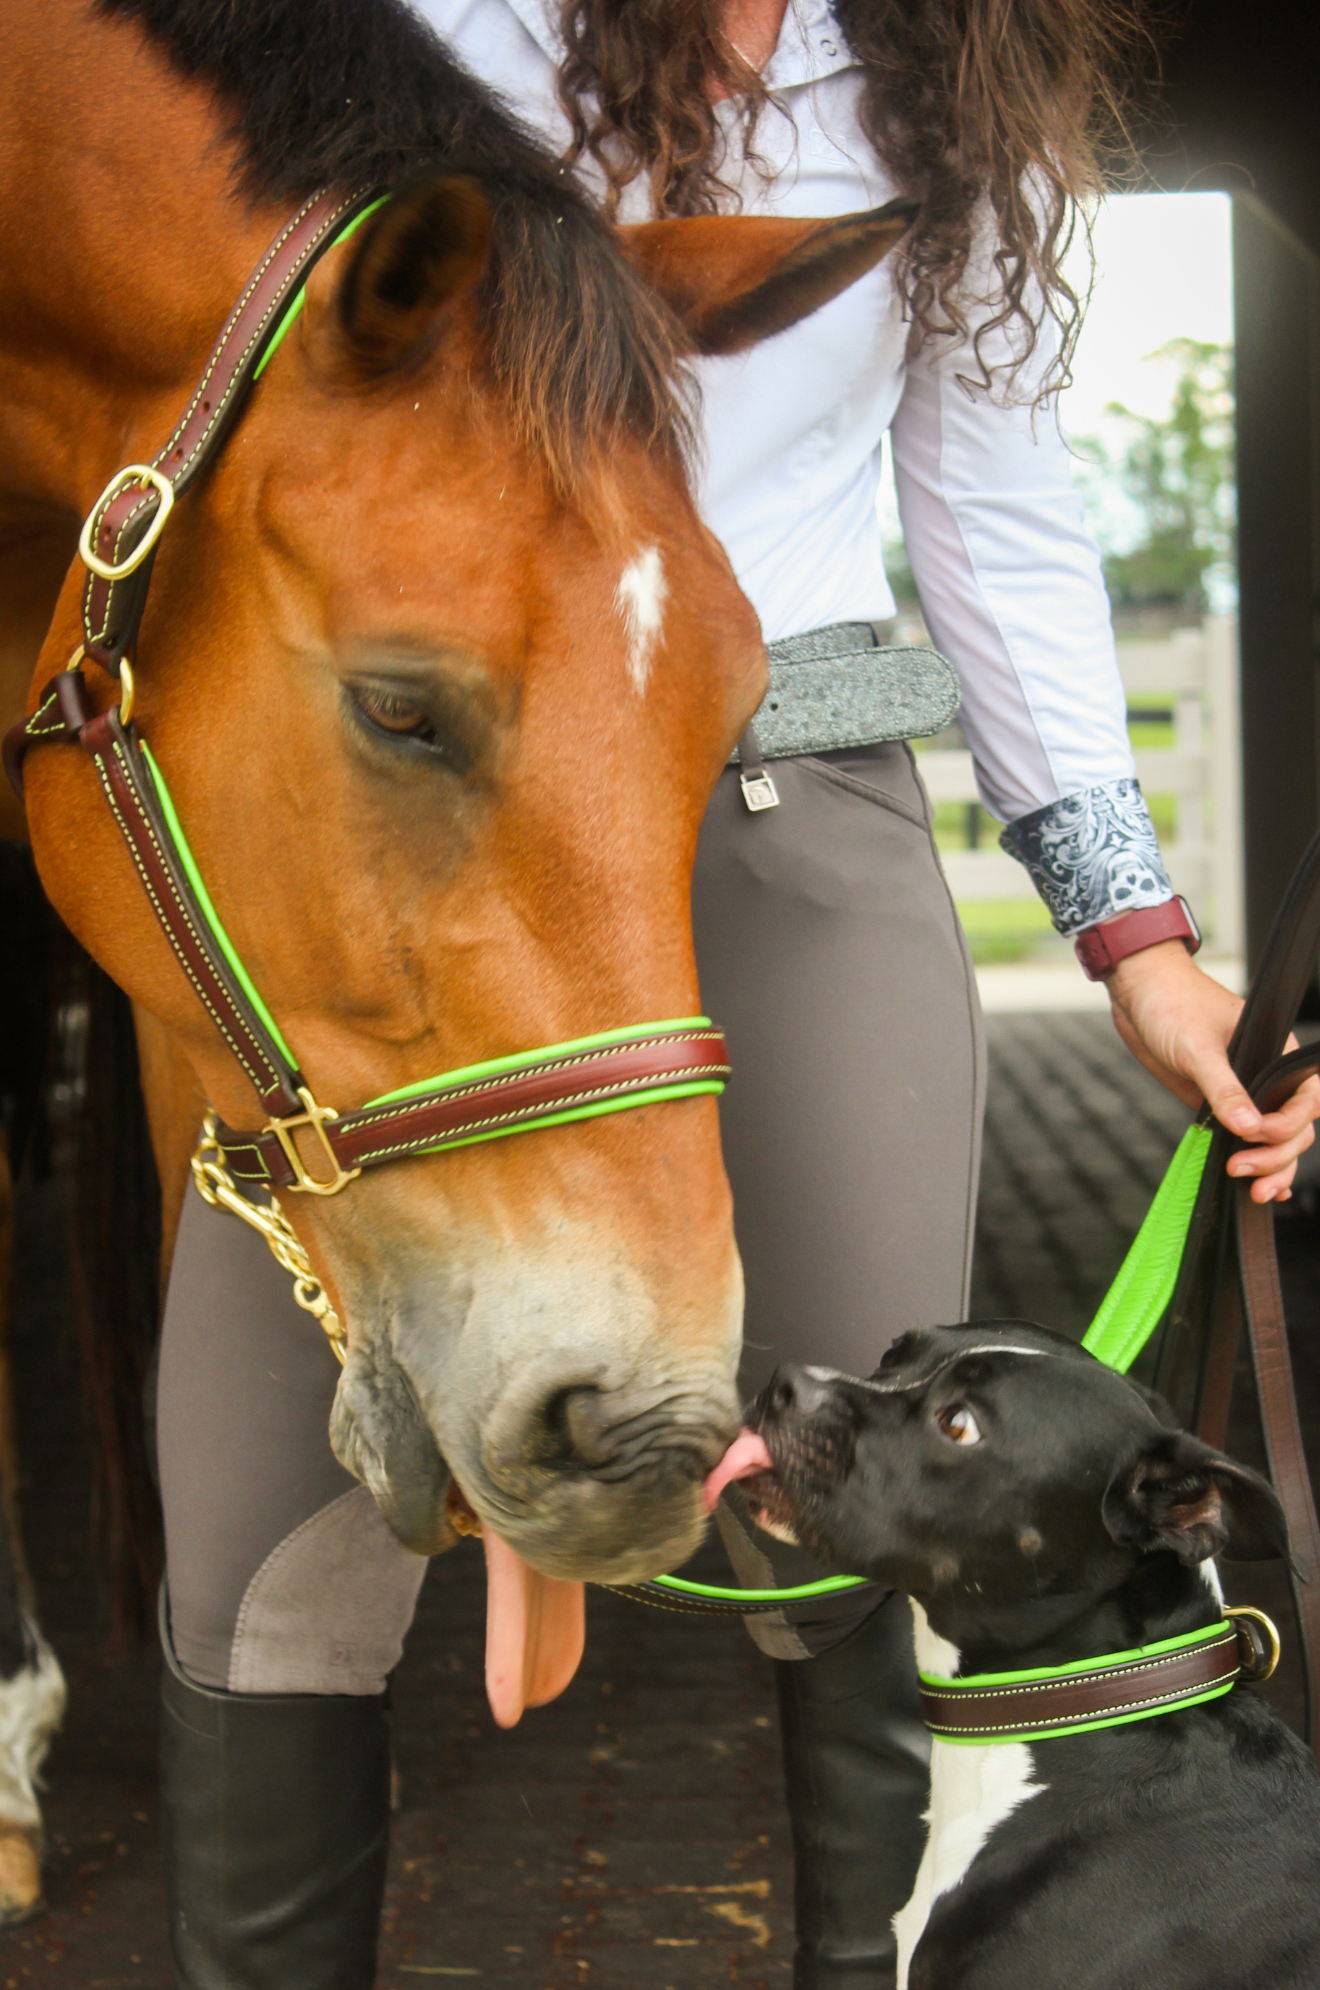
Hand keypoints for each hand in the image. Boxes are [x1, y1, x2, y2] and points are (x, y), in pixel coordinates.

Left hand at [1106, 939, 1319, 1202]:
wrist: (1139, 995)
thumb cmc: (1173, 1004)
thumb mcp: (1197, 1047)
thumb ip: (1223, 1088)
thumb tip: (1249, 1127)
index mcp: (1278, 1053)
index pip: (1307, 1099)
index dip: (1290, 1124)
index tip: (1258, 1135)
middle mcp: (1268, 1078)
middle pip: (1296, 1129)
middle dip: (1276, 1154)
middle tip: (1241, 1168)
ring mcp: (1246, 1096)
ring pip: (1276, 1141)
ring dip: (1270, 1168)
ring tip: (1251, 1190)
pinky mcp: (1219, 1108)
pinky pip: (1246, 1141)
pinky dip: (1258, 1164)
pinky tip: (1261, 1189)